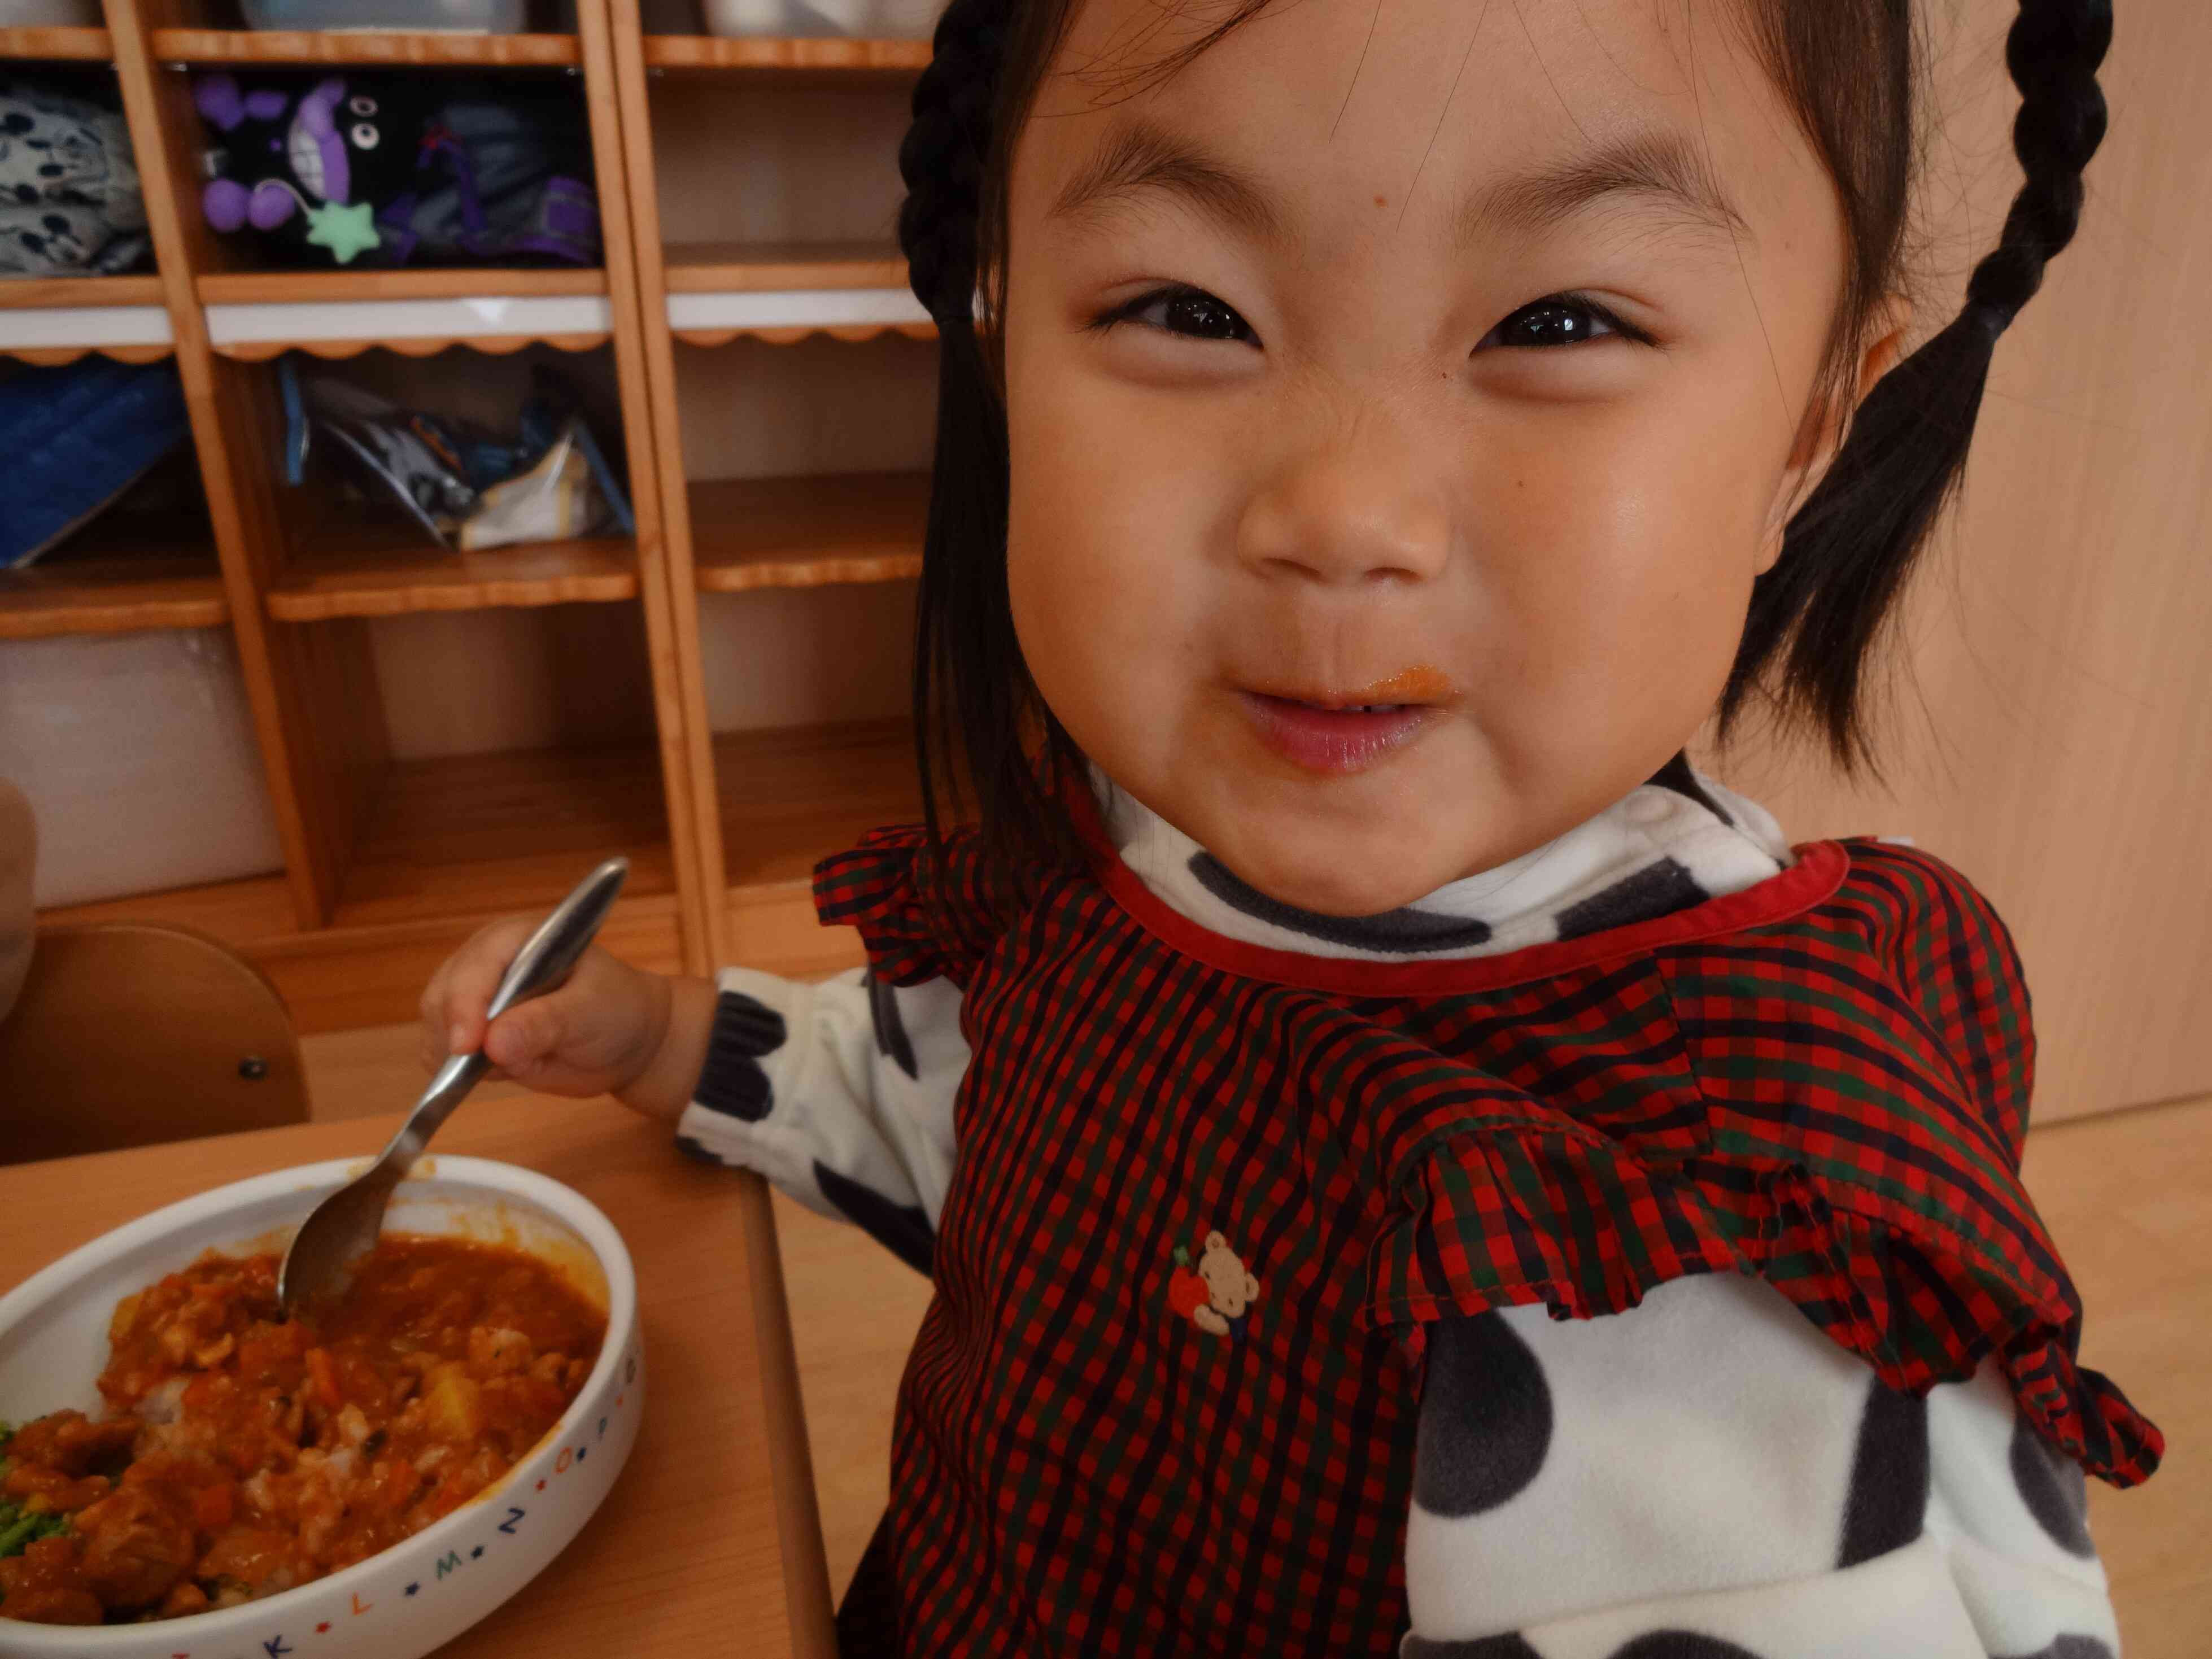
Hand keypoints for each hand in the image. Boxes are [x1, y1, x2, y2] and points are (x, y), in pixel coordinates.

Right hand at [418, 918, 676, 1109]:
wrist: (628, 1040)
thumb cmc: (617, 1010)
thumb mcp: (590, 1013)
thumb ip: (545, 1024)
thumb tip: (493, 1043)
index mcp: (519, 940)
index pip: (476, 966)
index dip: (465, 1005)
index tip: (467, 1046)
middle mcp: (488, 964)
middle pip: (443, 996)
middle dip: (453, 1034)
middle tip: (477, 1068)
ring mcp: (476, 1000)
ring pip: (436, 1028)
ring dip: (454, 1057)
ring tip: (506, 1067)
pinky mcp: (473, 1034)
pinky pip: (443, 1054)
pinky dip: (455, 1072)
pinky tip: (498, 1073)